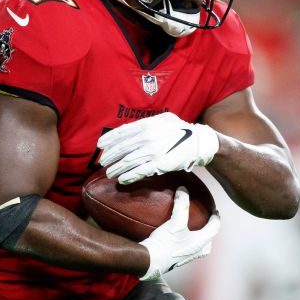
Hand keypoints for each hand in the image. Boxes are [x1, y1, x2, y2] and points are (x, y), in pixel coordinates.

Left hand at [98, 112, 218, 184]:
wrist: (199, 143)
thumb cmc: (181, 130)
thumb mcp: (164, 119)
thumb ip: (146, 122)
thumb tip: (128, 128)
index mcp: (147, 124)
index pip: (121, 132)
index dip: (109, 140)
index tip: (100, 146)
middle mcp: (147, 137)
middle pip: (121, 148)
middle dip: (109, 156)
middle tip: (102, 162)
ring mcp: (153, 151)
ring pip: (127, 162)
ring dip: (116, 168)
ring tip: (109, 173)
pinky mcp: (159, 164)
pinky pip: (139, 172)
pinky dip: (128, 177)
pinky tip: (122, 180)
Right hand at [138, 187, 220, 280]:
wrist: (150, 262)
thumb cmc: (166, 244)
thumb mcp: (176, 222)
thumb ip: (181, 205)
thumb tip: (183, 189)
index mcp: (200, 243)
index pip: (214, 229)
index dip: (216, 219)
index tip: (216, 211)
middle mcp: (195, 252)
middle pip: (207, 242)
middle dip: (208, 233)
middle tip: (206, 224)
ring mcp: (184, 258)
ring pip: (196, 248)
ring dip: (196, 239)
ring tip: (191, 231)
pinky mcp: (173, 260)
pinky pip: (182, 249)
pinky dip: (182, 242)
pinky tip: (173, 237)